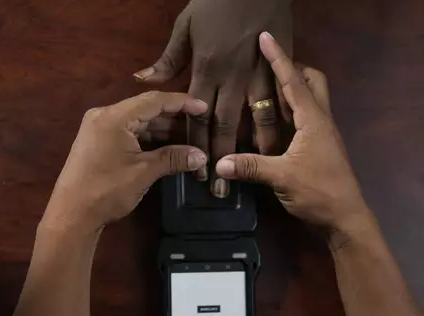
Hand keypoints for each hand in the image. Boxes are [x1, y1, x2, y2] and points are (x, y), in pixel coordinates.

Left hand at [41, 91, 207, 233]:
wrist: (71, 215)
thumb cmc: (106, 190)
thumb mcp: (143, 172)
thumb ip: (173, 159)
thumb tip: (202, 156)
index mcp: (114, 116)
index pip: (154, 100)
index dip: (182, 103)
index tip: (204, 107)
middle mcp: (105, 115)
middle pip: (146, 109)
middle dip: (174, 119)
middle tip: (200, 125)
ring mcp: (100, 128)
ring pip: (139, 122)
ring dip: (163, 131)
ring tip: (190, 138)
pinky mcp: (99, 142)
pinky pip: (129, 133)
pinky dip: (149, 139)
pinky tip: (169, 147)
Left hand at [134, 0, 291, 197]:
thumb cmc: (215, 2)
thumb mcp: (185, 26)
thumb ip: (168, 58)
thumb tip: (143, 78)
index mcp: (205, 69)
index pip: (197, 116)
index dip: (196, 146)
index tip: (198, 171)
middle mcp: (230, 78)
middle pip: (223, 125)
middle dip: (221, 158)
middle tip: (219, 190)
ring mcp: (256, 74)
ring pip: (254, 119)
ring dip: (253, 149)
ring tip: (252, 176)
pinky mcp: (277, 68)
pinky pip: (277, 103)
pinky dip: (277, 126)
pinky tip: (279, 146)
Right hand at [215, 33, 368, 232]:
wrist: (345, 218)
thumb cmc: (319, 192)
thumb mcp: (281, 178)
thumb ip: (250, 167)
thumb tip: (218, 163)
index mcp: (314, 120)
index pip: (293, 82)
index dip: (278, 59)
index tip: (266, 37)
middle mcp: (320, 120)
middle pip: (312, 82)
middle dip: (293, 70)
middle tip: (267, 69)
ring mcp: (322, 134)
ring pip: (310, 99)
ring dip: (290, 90)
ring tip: (263, 89)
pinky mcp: (319, 147)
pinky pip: (304, 118)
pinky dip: (289, 112)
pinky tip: (271, 121)